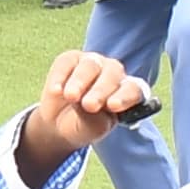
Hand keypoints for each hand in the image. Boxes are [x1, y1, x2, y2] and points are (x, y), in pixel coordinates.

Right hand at [18, 52, 157, 182]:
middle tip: (89, 106)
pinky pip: (67, 64)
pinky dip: (61, 78)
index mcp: (127, 91)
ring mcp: (93, 63)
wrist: (59, 124)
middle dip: (100, 91)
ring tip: (71, 97)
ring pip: (90, 66)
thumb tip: (81, 102)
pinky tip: (56, 91)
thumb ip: (93, 118)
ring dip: (80, 82)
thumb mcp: (92, 129)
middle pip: (112, 74)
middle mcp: (113, 73)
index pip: (133, 89)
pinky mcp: (70, 59)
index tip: (113, 106)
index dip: (125, 96)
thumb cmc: (84, 126)